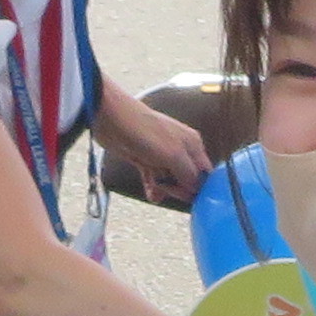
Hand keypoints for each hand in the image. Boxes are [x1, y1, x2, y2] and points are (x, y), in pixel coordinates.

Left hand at [94, 91, 211, 207]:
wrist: (112, 119)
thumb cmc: (145, 130)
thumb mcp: (173, 154)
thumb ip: (188, 174)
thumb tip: (196, 188)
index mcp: (192, 144)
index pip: (204, 172)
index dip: (199, 186)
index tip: (189, 197)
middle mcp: (180, 148)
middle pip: (187, 177)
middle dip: (179, 189)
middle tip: (169, 191)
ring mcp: (161, 154)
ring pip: (170, 179)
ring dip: (165, 190)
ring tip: (156, 194)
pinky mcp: (145, 158)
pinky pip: (154, 178)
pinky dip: (153, 187)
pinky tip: (152, 195)